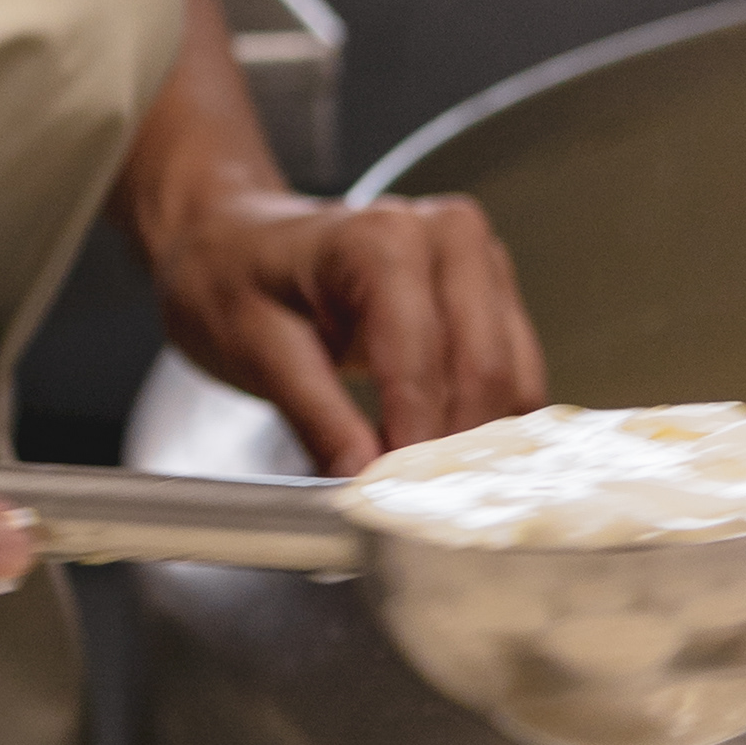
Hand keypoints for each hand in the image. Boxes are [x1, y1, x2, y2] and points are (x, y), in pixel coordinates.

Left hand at [140, 177, 545, 480]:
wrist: (233, 240)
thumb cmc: (233, 279)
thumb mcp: (254, 348)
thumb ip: (316, 417)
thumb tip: (366, 480)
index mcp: (382, 240)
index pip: (424, 361)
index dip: (416, 440)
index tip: (400, 500)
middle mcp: (445, 237)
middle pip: (484, 368)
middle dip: (455, 446)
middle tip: (420, 507)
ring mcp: (475, 260)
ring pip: (510, 374)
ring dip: (481, 439)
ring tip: (431, 490)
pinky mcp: (488, 291)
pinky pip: (512, 369)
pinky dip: (489, 420)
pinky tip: (450, 457)